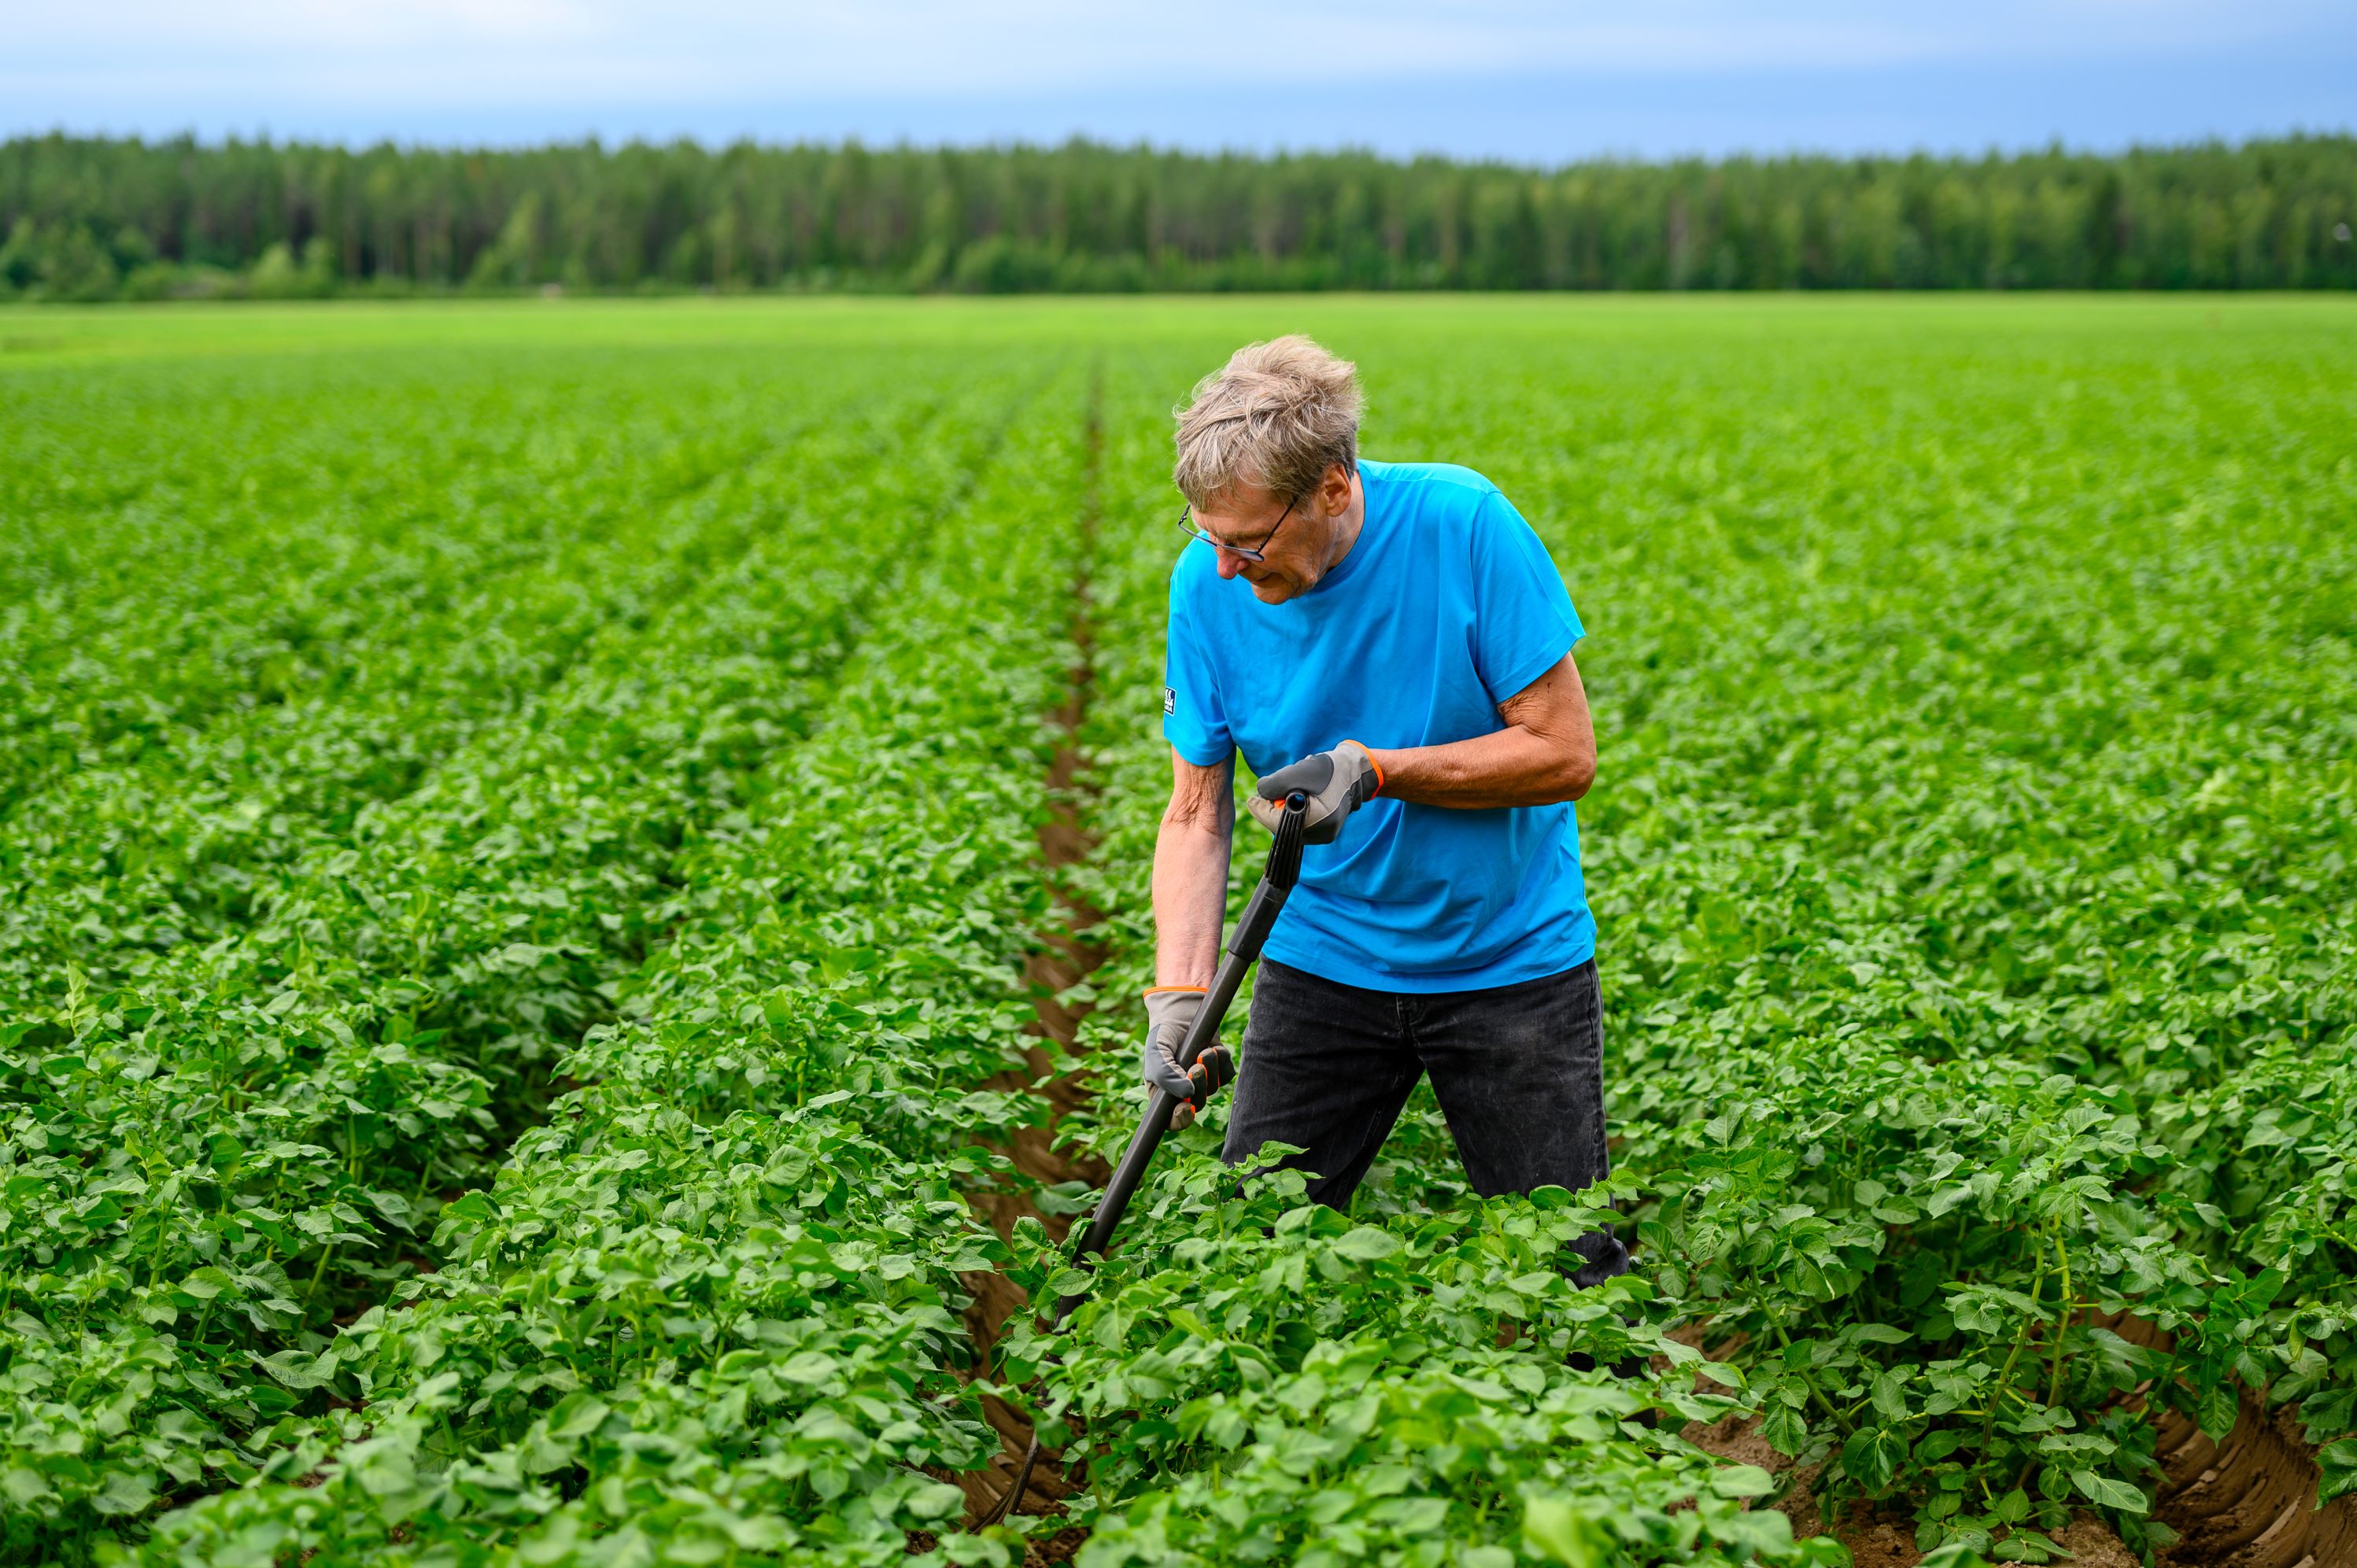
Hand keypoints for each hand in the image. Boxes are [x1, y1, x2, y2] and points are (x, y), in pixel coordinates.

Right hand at [1140, 986, 1232, 1128]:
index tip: (1186, 1108)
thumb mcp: (1155, 1053)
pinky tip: (1213, 1048)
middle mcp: (1184, 1090)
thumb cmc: (1162, 1034)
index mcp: (1164, 1093)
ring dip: (1211, 1070)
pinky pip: (1227, 1075)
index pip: (1172, 1120)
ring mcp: (1203, 1080)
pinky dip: (1223, 1062)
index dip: (1180, 1120)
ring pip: (1213, 1089)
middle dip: (1199, 1087)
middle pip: (1197, 1105)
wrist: (1180, 1009)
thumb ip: (1165, 1075)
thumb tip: (1188, 1095)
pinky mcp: (1218, 1067)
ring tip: (1204, 1051)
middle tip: (1195, 1067)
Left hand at [1246, 740, 1381, 843]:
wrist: (1357, 772)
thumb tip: (1260, 794)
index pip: (1276, 823)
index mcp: (1315, 823)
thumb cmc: (1330, 770)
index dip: (1261, 809)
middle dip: (1276, 805)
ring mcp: (1324, 835)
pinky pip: (1301, 821)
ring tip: (1299, 786)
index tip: (1251, 799)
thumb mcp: (1299, 771)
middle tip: (1278, 787)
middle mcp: (1320, 835)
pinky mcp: (1325, 831)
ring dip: (1287, 805)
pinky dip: (1297, 808)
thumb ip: (1274, 784)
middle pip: (1282, 824)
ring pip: (1291, 822)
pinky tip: (1306, 793)